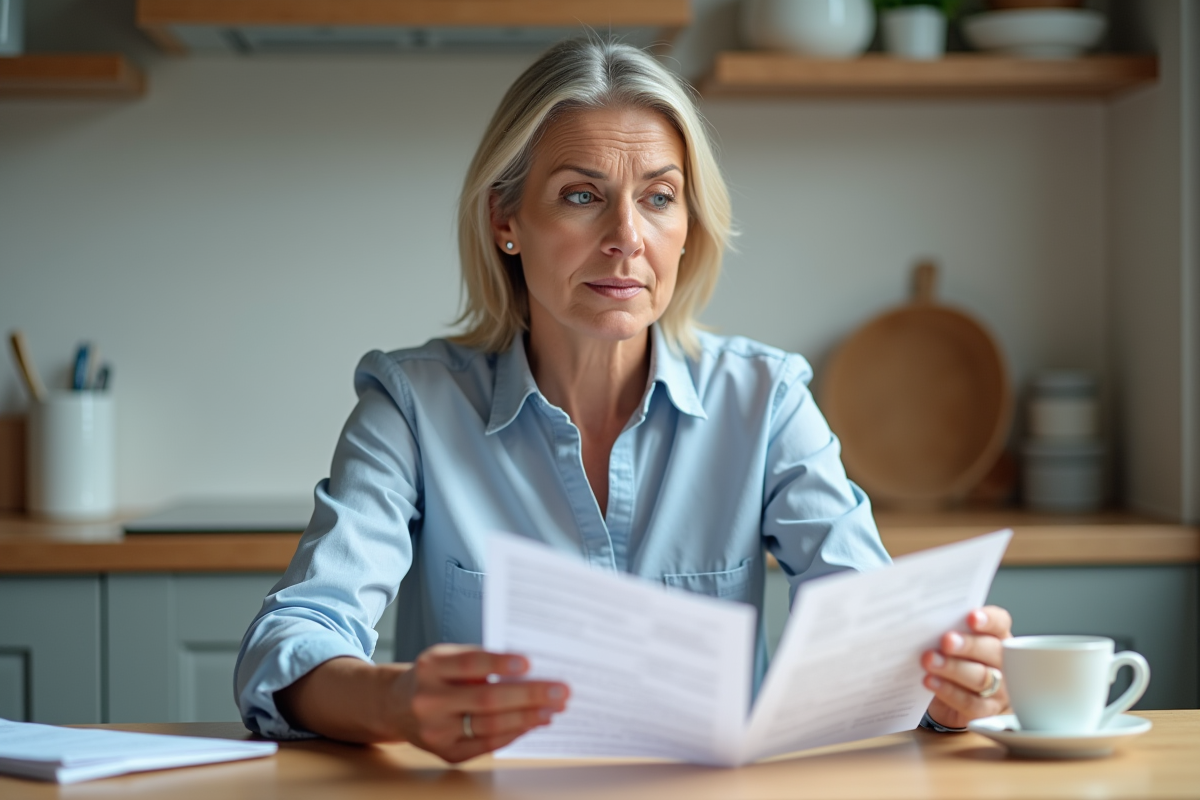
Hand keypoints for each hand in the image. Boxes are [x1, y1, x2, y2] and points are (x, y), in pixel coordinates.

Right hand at [393, 644, 568, 762]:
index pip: (469, 664)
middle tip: (560, 691)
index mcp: (431, 667)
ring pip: (490, 726)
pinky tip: (534, 722)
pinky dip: (514, 733)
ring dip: (528, 718)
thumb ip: (479, 660)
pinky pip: (486, 745)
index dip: (499, 663)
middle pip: (486, 699)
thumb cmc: (433, 676)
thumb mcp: (446, 657)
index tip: (529, 662)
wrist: (396, 706)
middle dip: (529, 696)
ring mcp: (435, 730)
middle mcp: (429, 700)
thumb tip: (530, 671)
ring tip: (554, 709)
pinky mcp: (445, 752)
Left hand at [921, 606, 1012, 728]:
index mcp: (997, 637)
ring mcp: (999, 689)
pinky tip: (930, 681)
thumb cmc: (953, 662)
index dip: (988, 619)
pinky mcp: (986, 711)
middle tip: (946, 641)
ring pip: (981, 677)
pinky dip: (948, 691)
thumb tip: (927, 622)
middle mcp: (1003, 662)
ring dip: (953, 668)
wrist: (953, 702)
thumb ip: (948, 630)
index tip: (971, 617)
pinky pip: (970, 702)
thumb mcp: (952, 643)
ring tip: (929, 660)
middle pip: (992, 650)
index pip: (1000, 623)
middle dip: (968, 645)